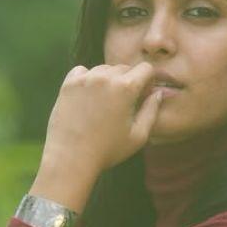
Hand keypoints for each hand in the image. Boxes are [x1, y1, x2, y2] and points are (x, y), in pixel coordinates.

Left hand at [42, 61, 168, 175]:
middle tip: (124, 102)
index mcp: (125, 87)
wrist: (70, 158)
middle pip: (124, 68)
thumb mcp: (138, 136)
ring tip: (105, 102)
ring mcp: (84, 78)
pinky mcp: (68, 84)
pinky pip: (83, 72)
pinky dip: (88, 79)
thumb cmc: (107, 151)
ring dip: (108, 80)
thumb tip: (157, 94)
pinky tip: (88, 97)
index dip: (148, 81)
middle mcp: (105, 77)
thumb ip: (151, 111)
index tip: (143, 95)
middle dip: (129, 81)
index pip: (145, 68)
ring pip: (104, 69)